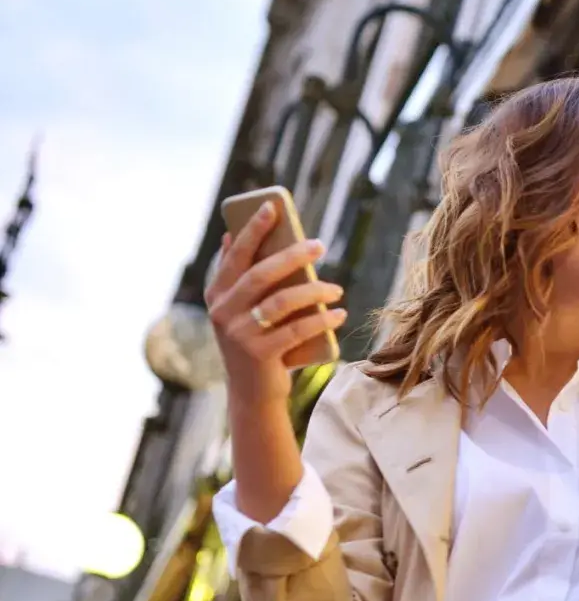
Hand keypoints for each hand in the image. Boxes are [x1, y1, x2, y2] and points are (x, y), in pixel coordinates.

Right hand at [204, 201, 346, 407]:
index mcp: (217, 294)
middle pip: (261, 273)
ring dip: (315, 290)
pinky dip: (322, 320)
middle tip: (319, 245)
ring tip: (337, 289)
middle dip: (292, 254)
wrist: (253, 393)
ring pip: (282, 301)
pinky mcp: (259, 354)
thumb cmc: (256, 342)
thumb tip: (231, 235)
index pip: (235, 255)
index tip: (272, 207)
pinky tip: (339, 314)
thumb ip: (240, 278)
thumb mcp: (242, 310)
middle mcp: (222, 311)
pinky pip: (296, 330)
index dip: (252, 230)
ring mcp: (238, 334)